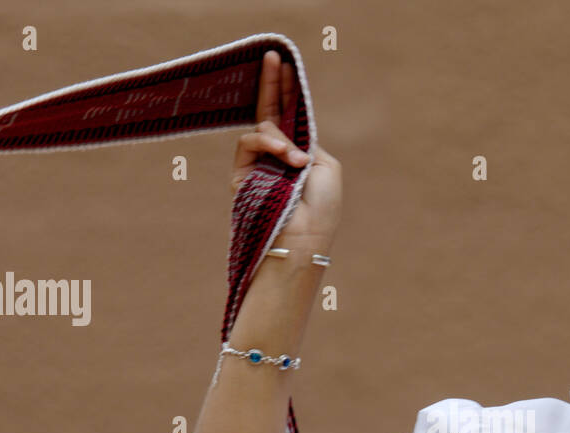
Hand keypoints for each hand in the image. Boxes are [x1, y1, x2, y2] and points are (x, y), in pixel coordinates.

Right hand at [230, 49, 340, 247]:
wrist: (302, 237)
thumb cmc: (321, 208)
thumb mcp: (327, 167)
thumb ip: (306, 140)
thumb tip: (283, 132)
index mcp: (301, 154)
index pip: (292, 117)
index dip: (289, 91)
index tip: (287, 66)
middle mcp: (278, 157)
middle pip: (271, 112)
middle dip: (272, 84)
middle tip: (272, 57)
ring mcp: (259, 164)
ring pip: (263, 128)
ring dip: (281, 139)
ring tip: (296, 161)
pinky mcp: (242, 173)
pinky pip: (249, 141)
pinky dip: (267, 143)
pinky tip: (284, 156)